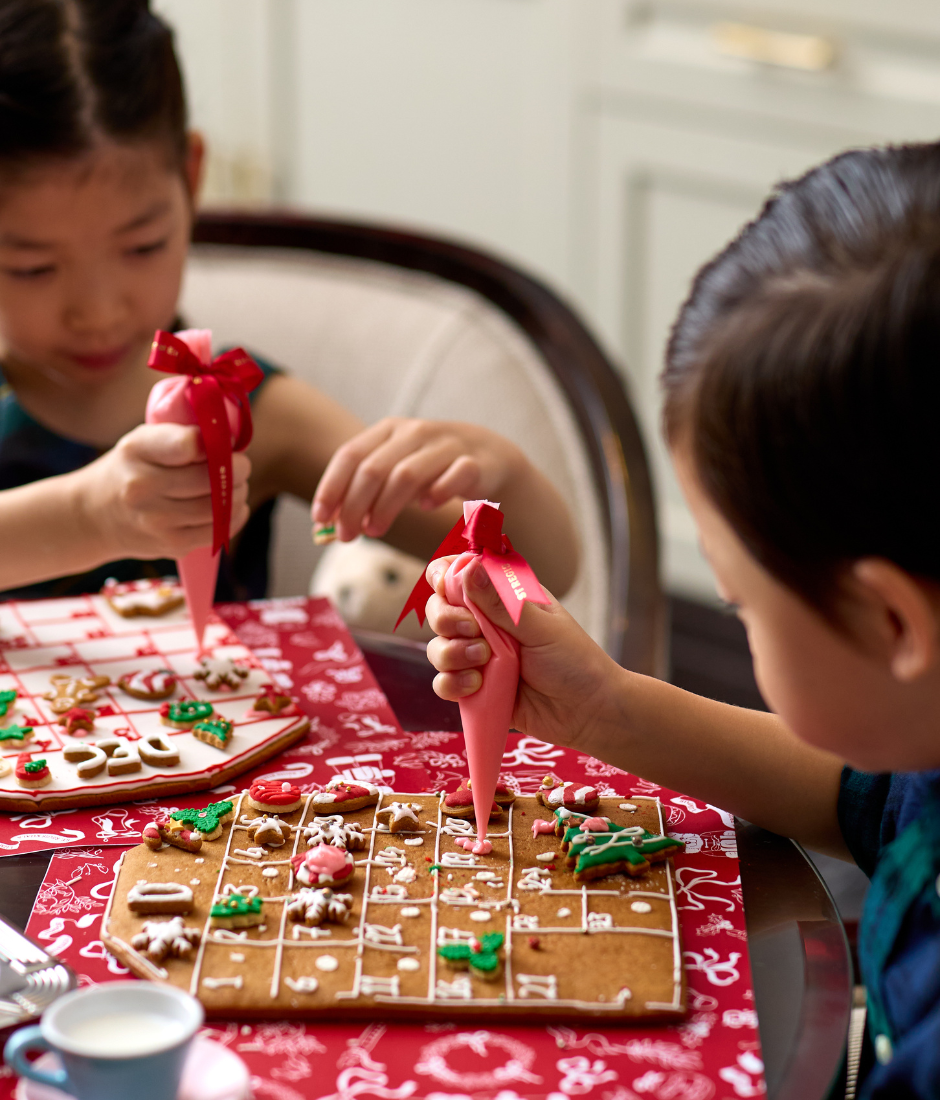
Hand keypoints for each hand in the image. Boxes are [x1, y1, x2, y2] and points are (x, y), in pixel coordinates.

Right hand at [76, 423, 250, 558]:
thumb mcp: (142, 441)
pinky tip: (233, 506)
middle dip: (238, 469)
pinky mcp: (172, 544)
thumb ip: (180, 436)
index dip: (214, 443)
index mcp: (136, 450)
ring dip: (239, 493)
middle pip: (212, 478)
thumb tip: (231, 441)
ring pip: (220, 506)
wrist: (93, 516)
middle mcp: (142, 487)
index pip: (187, 444)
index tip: (220, 443)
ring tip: (237, 486)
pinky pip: (219, 530)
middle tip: (240, 466)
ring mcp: (156, 520)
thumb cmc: (131, 470)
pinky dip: (235, 516)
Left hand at [311, 418, 521, 540]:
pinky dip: (435, 495)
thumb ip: (365, 492)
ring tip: (375, 530)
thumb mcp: (395, 472)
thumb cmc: (432, 469)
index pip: (349, 455)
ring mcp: (446, 445)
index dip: (331, 487)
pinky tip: (426, 508)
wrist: (488, 458)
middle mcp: (414, 432)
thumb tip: (327, 523)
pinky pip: (452, 478)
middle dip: (353, 506)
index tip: (320, 518)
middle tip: (346, 535)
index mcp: (389, 430)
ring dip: (385, 507)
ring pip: (406, 475)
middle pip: (373, 469)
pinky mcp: (474, 463)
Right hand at [425, 554, 621, 750]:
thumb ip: (499, 601)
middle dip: (447, 619)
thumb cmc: (574, 661)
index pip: (460, 574)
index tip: (447, 589)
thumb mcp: (540, 626)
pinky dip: (452, 684)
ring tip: (482, 663)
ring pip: (437, 647)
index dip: (444, 576)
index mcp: (503, 597)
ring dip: (451, 654)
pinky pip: (443, 683)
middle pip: (439, 609)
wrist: (588, 713)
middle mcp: (486, 624)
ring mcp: (477, 657)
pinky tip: (476, 686)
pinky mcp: (475, 689)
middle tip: (474, 631)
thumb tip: (469, 567)